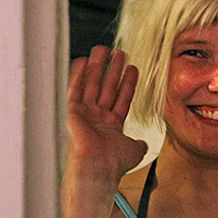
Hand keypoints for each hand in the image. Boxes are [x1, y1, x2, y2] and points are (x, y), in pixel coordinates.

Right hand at [66, 46, 147, 181]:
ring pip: (92, 85)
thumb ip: (139, 144)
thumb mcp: (134, 151)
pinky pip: (75, 90)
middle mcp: (98, 118)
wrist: (99, 168)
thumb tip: (143, 144)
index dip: (127, 82)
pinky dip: (78, 75)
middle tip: (117, 51)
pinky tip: (82, 61)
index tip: (132, 67)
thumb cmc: (114, 163)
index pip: (121, 98)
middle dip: (112, 69)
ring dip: (97, 67)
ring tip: (103, 49)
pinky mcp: (73, 112)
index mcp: (112, 125)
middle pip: (106, 87)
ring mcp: (85, 114)